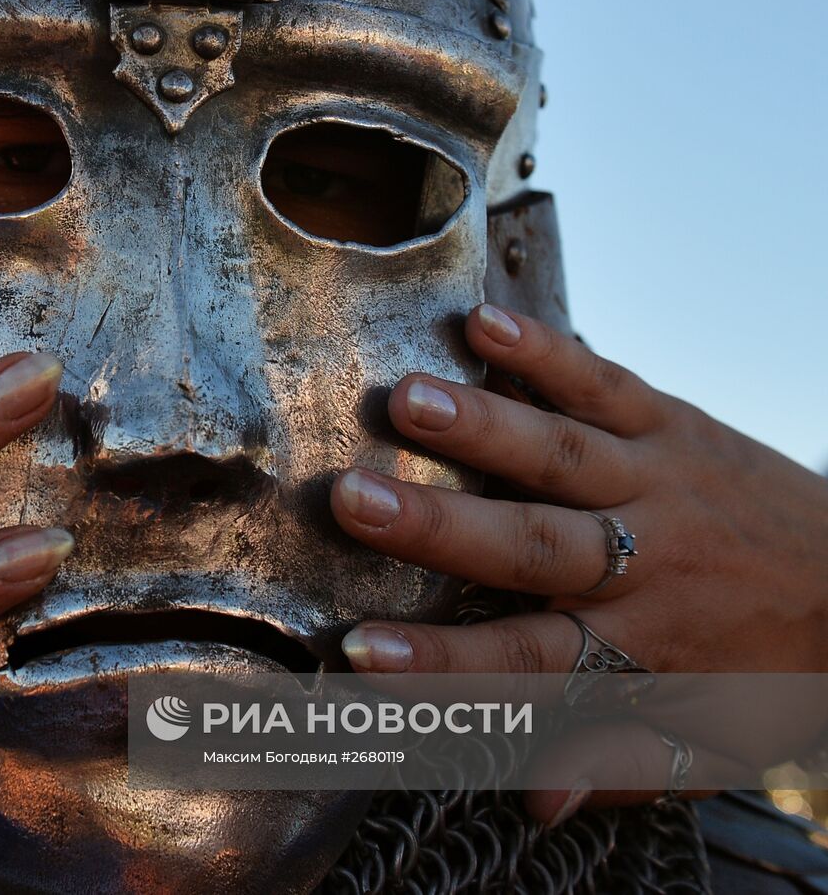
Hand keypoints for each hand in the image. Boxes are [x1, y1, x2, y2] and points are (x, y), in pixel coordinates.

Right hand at [330, 303, 827, 821]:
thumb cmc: (774, 673)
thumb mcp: (712, 747)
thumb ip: (618, 769)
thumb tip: (532, 805)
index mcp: (643, 649)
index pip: (528, 661)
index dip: (441, 660)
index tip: (361, 653)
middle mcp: (646, 562)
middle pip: (533, 546)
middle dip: (438, 526)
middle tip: (354, 502)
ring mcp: (657, 482)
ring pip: (563, 455)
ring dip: (480, 428)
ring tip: (404, 400)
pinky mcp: (672, 423)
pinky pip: (607, 383)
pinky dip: (546, 354)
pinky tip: (486, 324)